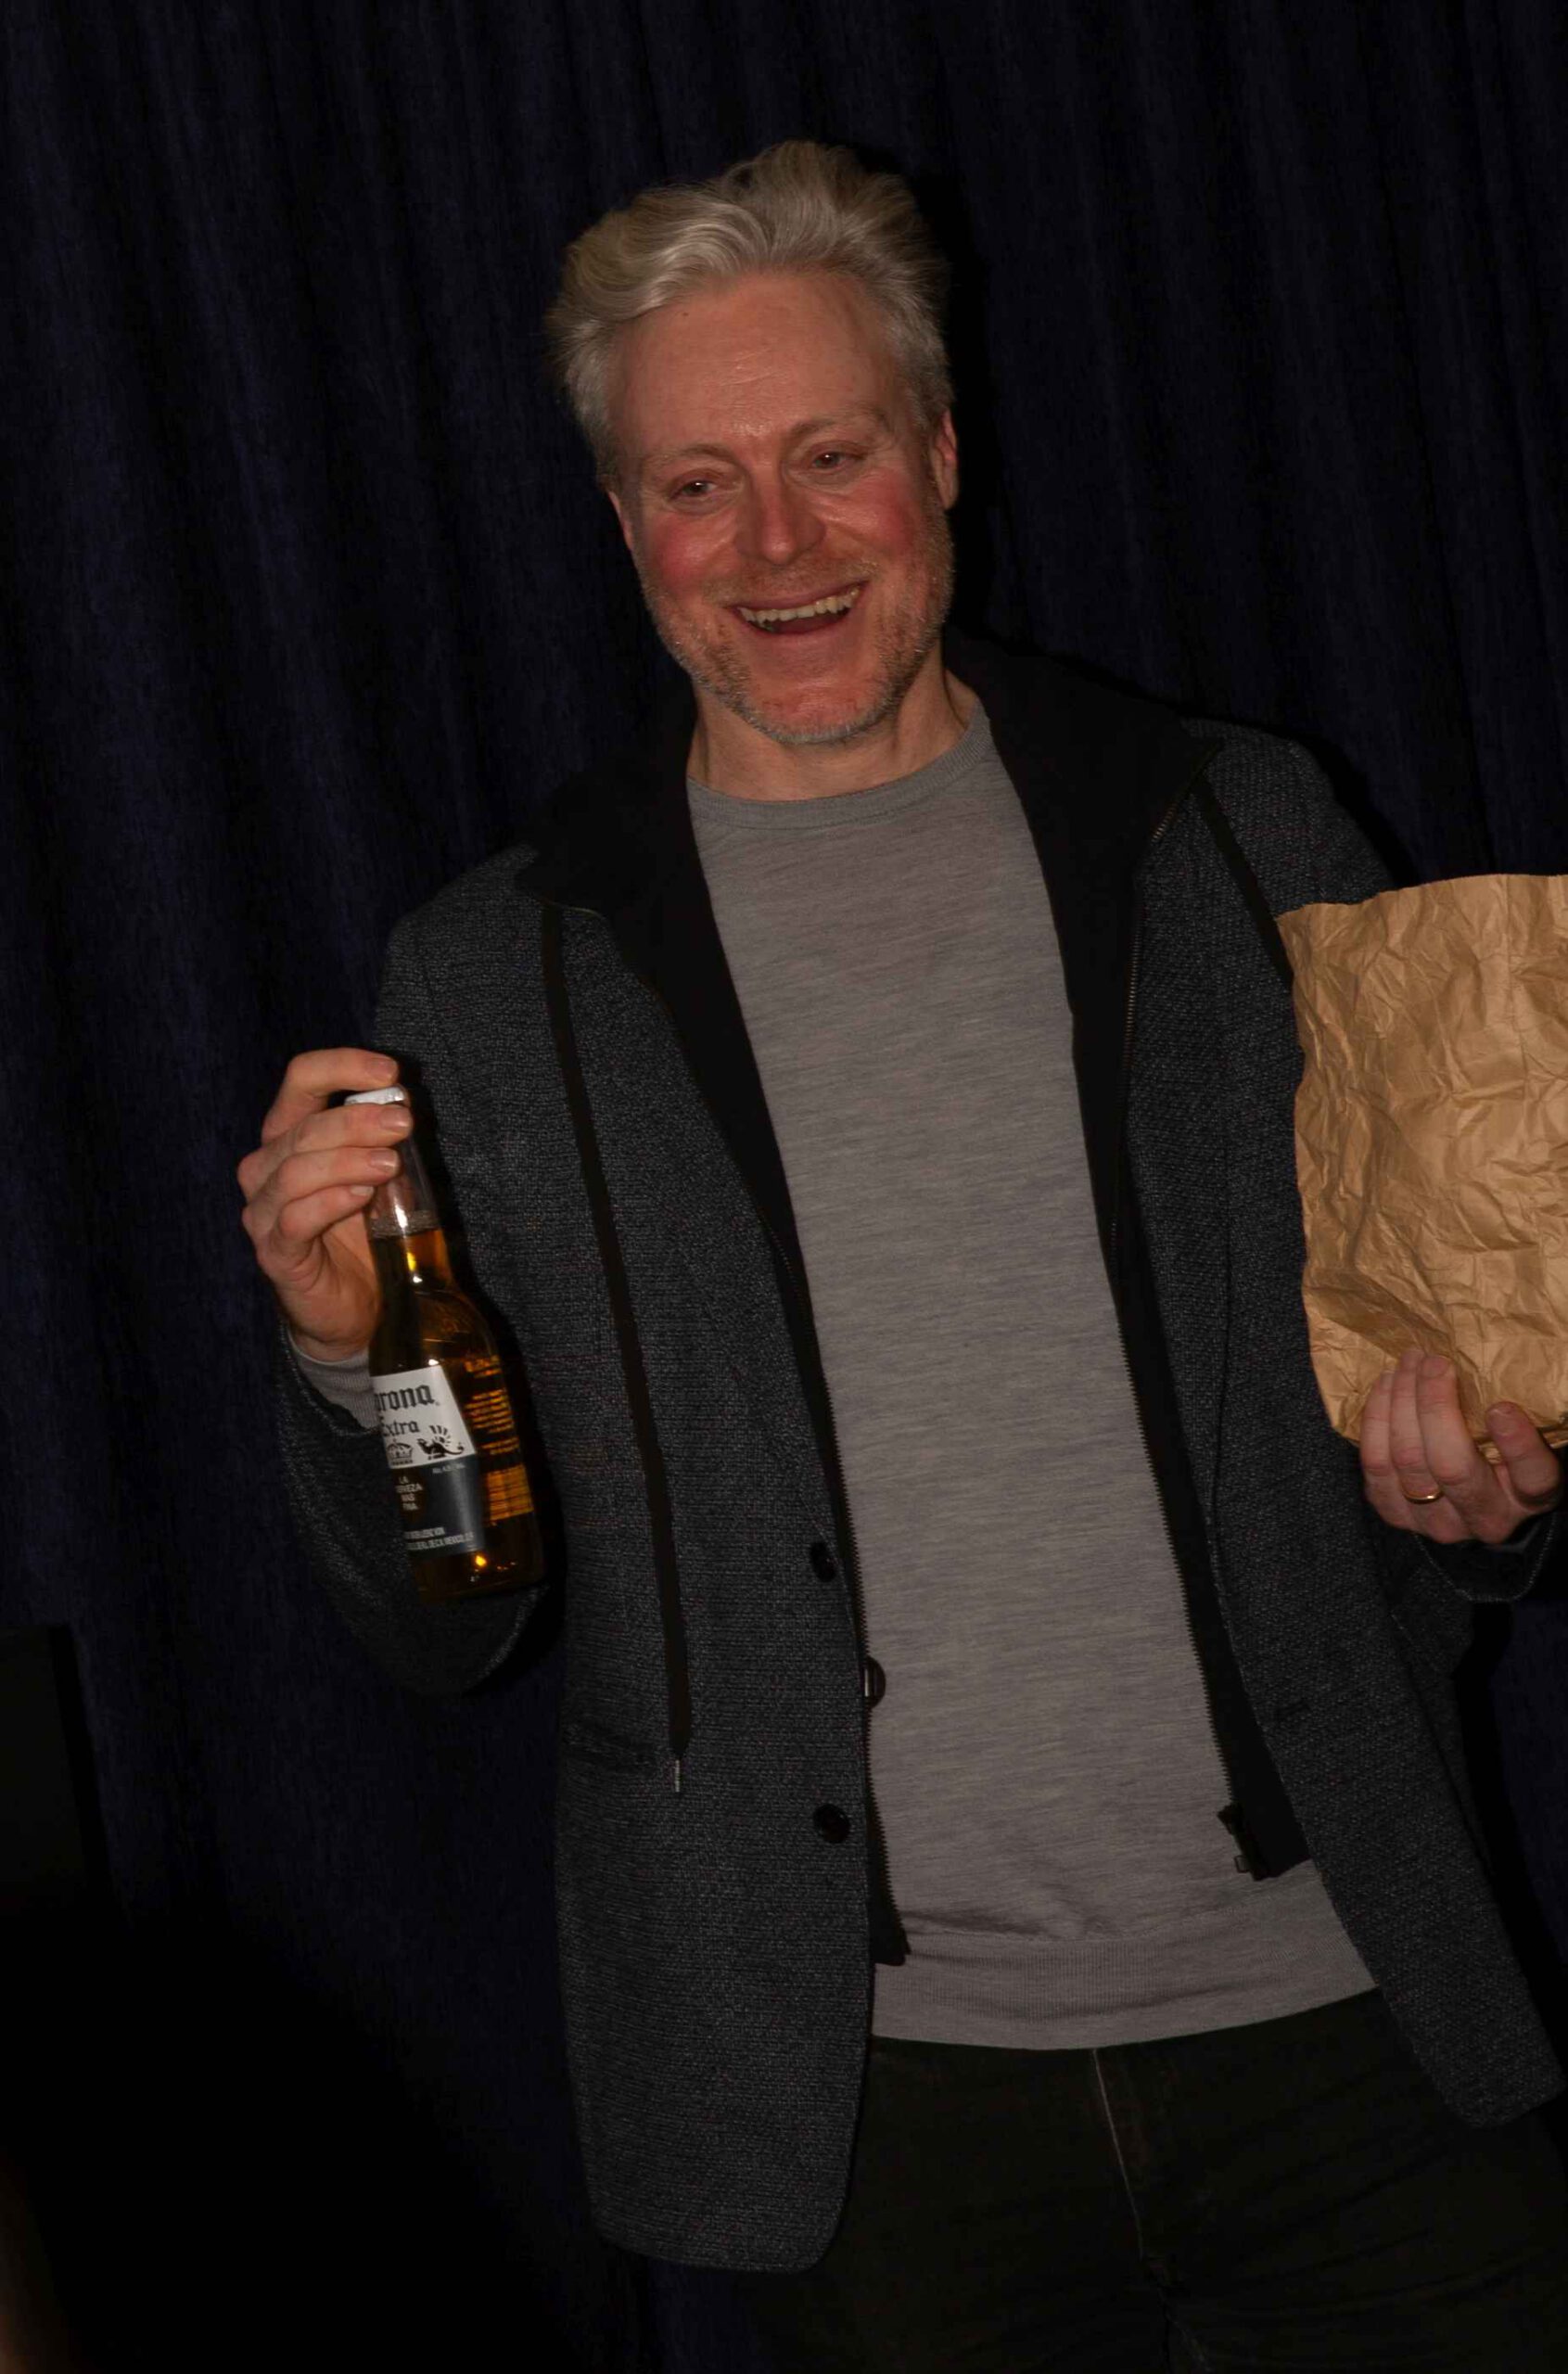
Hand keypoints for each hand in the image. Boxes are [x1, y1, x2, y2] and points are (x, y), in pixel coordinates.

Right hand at [237, 1048, 407, 1359]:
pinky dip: (329, 1202)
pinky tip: (361, 1196)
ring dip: (347, 1161)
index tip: (388, 1072)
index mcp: (289, 1137)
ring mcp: (263, 1213)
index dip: (340, 1067)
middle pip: (302, 1128)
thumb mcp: (379, 1175)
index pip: (300, 1081)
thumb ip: (383, 1140)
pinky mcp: (276, 1254)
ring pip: (295, 1171)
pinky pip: (293, 1220)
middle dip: (357, 1121)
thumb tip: (403, 1103)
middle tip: (403, 1124)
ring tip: (389, 1164)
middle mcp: (266, 1169)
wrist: (356, 1305)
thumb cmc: (363, 1232)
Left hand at [1359, 1349, 1561, 1543]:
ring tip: (1408, 1364)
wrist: (1468, 1495)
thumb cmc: (1500, 1456)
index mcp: (1527, 1499)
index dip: (1518, 1446)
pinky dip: (1376, 1417)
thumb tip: (1485, 1374)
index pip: (1533, 1480)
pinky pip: (1375, 1463)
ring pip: (1406, 1460)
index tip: (1501, 1407)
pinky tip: (1386, 1385)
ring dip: (1401, 1401)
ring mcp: (1434, 1522)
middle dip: (1434, 1402)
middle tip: (1433, 1361)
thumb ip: (1516, 1419)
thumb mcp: (1523, 1440)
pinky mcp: (1394, 1512)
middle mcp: (1483, 1519)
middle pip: (1451, 1465)